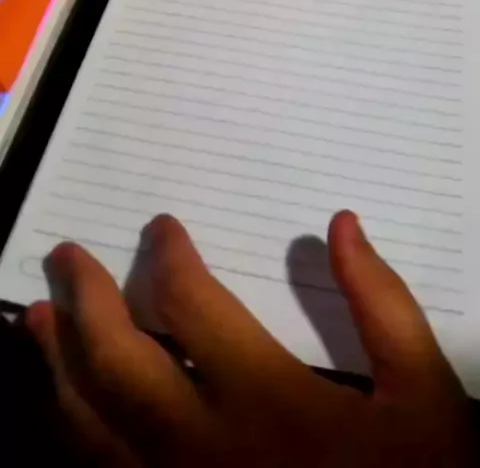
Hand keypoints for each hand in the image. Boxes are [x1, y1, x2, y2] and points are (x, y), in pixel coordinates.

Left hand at [27, 212, 471, 466]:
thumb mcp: (426, 393)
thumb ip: (383, 304)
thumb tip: (342, 226)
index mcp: (266, 399)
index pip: (190, 304)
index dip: (168, 256)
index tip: (163, 229)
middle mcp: (203, 446)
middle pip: (117, 361)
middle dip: (86, 299)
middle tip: (67, 256)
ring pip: (90, 426)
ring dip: (57, 363)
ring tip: (39, 317)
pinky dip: (75, 432)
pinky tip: (69, 404)